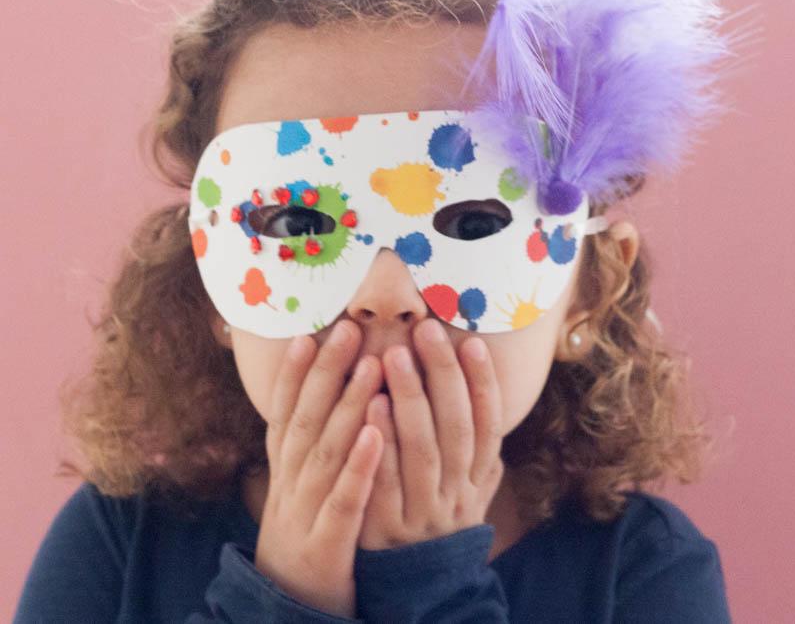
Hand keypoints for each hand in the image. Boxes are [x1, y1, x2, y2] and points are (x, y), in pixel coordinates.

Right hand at [254, 320, 383, 618]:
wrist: (289, 605)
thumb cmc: (306, 532)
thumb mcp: (299, 485)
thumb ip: (309, 443)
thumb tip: (323, 395)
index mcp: (286, 468)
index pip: (286, 411)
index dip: (295, 373)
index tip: (308, 331)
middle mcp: (291, 482)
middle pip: (306, 420)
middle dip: (325, 373)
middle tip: (346, 328)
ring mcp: (306, 510)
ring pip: (327, 451)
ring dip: (347, 407)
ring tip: (369, 366)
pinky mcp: (327, 540)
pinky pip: (346, 498)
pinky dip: (359, 465)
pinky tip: (377, 434)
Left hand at [358, 318, 504, 549]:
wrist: (412, 593)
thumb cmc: (437, 530)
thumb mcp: (470, 496)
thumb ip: (483, 458)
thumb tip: (495, 406)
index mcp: (477, 481)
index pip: (488, 426)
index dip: (483, 384)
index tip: (472, 342)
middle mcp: (456, 495)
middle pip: (456, 428)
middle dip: (443, 376)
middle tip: (427, 331)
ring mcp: (423, 511)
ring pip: (423, 449)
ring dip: (410, 399)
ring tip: (394, 354)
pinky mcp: (386, 526)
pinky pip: (386, 478)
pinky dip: (380, 441)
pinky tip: (369, 406)